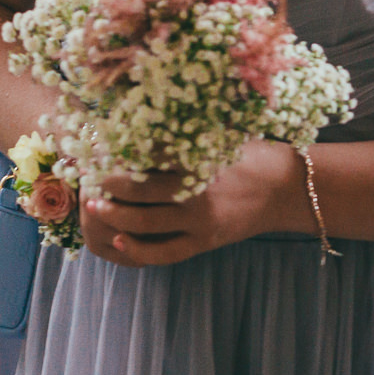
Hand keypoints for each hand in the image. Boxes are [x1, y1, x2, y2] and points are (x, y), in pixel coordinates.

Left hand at [81, 141, 300, 267]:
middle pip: (141, 191)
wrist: (286, 188)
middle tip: (87, 177)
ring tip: (93, 206)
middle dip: (109, 185)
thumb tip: (138, 122)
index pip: (149, 155)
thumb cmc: (250, 154)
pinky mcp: (205, 243)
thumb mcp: (218, 136)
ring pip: (147, 223)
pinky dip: (138, 250)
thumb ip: (182, 134)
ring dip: (115, 215)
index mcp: (200, 159)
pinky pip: (165, 253)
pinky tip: (117, 240)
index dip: (119, 152)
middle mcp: (198, 192)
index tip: (97, 147)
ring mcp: (201, 221)